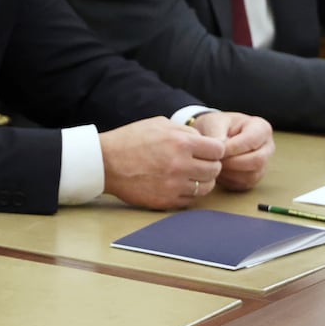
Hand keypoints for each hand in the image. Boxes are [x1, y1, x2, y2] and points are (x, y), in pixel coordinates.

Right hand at [98, 116, 226, 208]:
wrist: (106, 163)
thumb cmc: (131, 140)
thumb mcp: (159, 124)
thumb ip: (185, 131)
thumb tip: (204, 142)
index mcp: (181, 143)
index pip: (218, 151)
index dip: (215, 150)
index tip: (208, 151)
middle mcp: (181, 165)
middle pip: (215, 170)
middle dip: (210, 166)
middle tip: (199, 164)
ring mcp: (173, 185)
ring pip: (206, 188)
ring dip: (201, 181)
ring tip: (189, 175)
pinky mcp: (165, 201)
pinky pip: (190, 200)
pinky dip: (188, 193)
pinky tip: (178, 185)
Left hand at [189, 111, 274, 190]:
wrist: (215, 137)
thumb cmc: (217, 126)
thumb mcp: (214, 122)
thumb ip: (216, 132)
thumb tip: (220, 148)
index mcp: (262, 128)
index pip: (252, 140)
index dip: (233, 147)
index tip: (216, 150)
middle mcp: (267, 147)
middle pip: (257, 160)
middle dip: (233, 162)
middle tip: (214, 160)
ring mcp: (263, 165)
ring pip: (251, 175)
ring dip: (230, 173)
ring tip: (214, 164)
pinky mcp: (254, 178)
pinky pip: (244, 184)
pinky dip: (229, 180)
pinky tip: (218, 171)